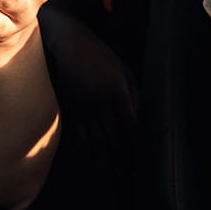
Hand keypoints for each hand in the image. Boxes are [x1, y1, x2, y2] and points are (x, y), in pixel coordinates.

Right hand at [40, 9, 137, 155]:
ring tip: (112, 167)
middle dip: (122, 154)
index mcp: (118, 90)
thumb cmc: (98, 54)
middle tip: (128, 165)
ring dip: (105, 156)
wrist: (66, 42)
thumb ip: (135, 92)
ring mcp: (84, 105)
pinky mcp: (70, 108)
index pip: (132, 125)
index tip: (141, 150)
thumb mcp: (122, 68)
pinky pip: (80, 135)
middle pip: (114, 137)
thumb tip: (143, 117)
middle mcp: (101, 101)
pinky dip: (87, 148)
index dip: (137, 141)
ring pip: (96, 141)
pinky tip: (92, 155)